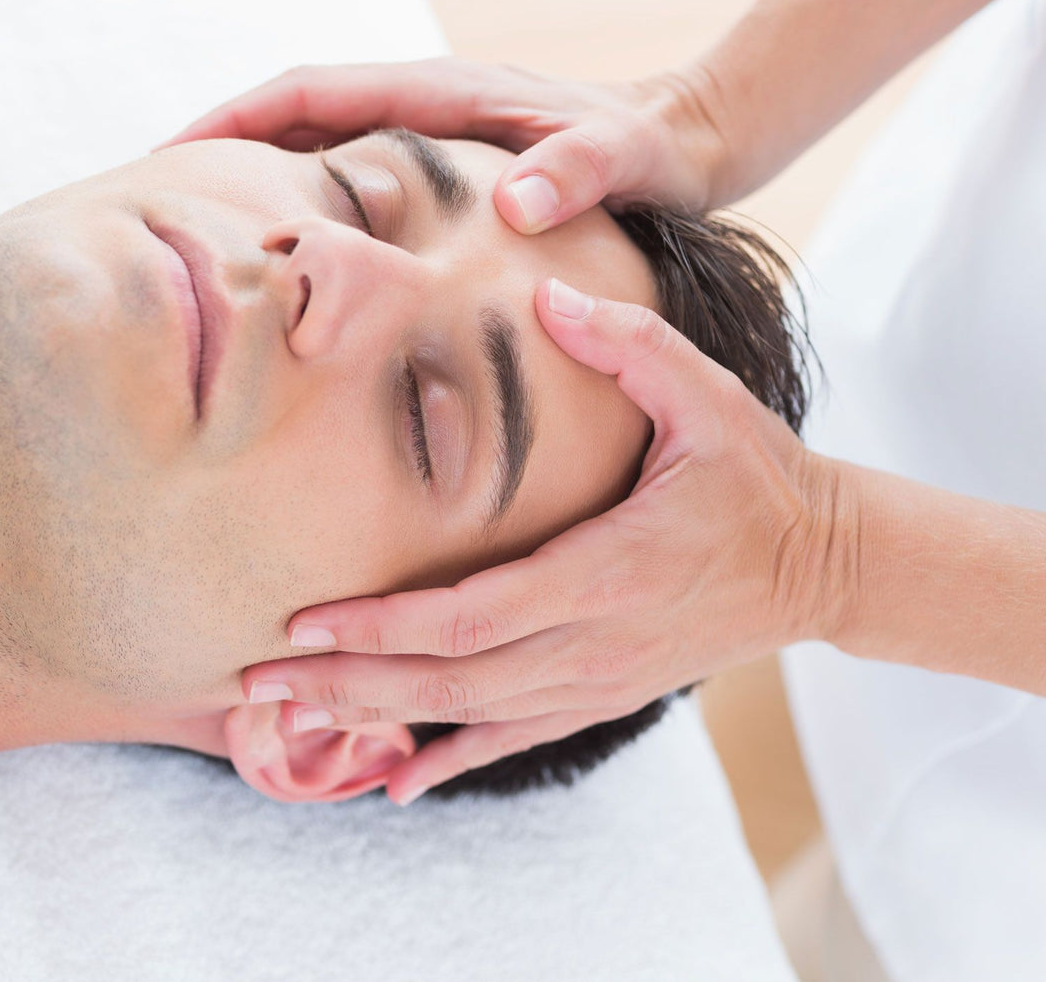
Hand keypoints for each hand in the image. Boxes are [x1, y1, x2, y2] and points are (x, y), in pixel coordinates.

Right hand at [165, 58, 730, 233]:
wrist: (683, 141)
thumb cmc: (648, 152)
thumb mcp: (623, 159)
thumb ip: (575, 173)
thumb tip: (512, 203)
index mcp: (436, 93)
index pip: (308, 94)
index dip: (235, 121)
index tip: (171, 157)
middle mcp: (414, 107)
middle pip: (287, 121)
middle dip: (218, 156)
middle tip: (153, 208)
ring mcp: (418, 138)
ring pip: (309, 155)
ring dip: (252, 188)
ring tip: (195, 246)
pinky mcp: (430, 171)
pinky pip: (344, 184)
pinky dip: (301, 211)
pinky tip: (280, 264)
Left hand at [241, 279, 856, 804]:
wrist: (823, 563)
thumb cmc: (757, 475)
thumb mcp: (709, 397)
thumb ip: (629, 347)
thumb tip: (546, 298)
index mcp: (607, 569)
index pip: (473, 614)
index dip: (383, 625)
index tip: (305, 620)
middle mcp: (594, 641)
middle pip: (450, 679)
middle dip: (347, 682)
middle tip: (257, 679)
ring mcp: (599, 680)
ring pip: (470, 716)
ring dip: (377, 720)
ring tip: (288, 719)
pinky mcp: (605, 694)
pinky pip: (515, 737)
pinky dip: (451, 759)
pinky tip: (395, 781)